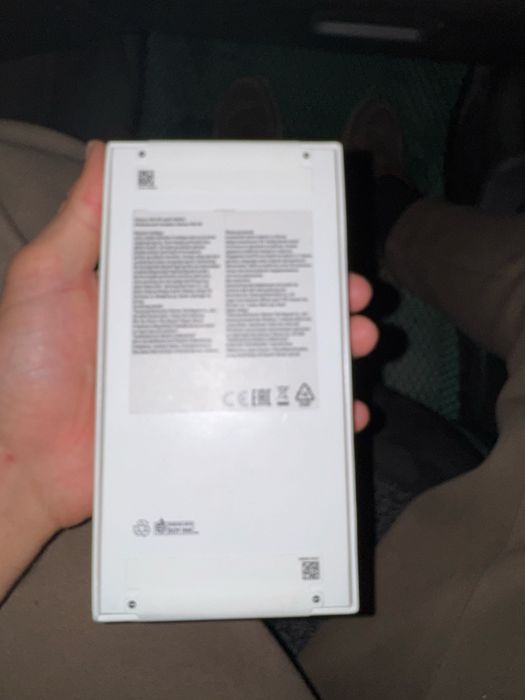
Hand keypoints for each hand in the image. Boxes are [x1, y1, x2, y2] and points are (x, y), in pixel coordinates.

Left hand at [0, 142, 376, 601]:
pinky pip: (273, 425)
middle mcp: (193, 339)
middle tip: (356, 295)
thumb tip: (107, 151)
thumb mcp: (46, 280)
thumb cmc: (26, 366)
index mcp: (162, 297)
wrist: (20, 461)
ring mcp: (206, 390)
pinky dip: (315, 421)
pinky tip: (346, 414)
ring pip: (281, 365)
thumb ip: (79, 223)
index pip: (228, 264)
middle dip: (320, 301)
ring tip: (361, 340)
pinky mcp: (210, 433)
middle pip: (267, 314)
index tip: (313, 238)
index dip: (271, 250)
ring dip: (330, 354)